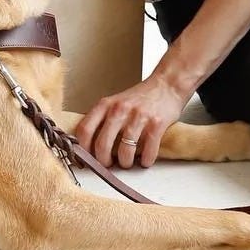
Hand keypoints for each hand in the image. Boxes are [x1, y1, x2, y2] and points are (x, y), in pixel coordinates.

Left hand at [76, 74, 190, 169]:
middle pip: (102, 145)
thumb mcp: (115, 102)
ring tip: (127, 162)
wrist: (166, 85)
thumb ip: (102, 119)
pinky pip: (148, 152)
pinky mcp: (156, 124)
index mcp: (105, 105)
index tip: (86, 159)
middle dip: (104, 162)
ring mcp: (138, 117)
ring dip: (125, 163)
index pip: (84, 129)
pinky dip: (145, 161)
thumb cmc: (139, 98)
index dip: (82, 149)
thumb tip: (88, 145)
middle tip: (108, 165)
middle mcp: (119, 110)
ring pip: (124, 152)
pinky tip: (144, 160)